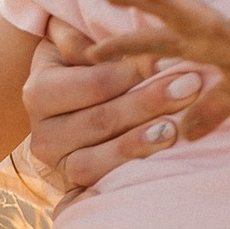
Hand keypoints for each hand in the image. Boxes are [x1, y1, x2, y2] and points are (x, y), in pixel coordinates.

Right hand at [20, 23, 213, 197]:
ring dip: (139, 144)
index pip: (93, 84)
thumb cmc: (79, 67)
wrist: (64, 112)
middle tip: (190, 86)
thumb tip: (94, 48)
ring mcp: (59, 166)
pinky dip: (129, 176)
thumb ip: (77, 39)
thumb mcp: (70, 44)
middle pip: (100, 121)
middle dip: (149, 103)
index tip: (170, 58)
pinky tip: (159, 164)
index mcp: (40, 92)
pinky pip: (102, 187)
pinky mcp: (75, 189)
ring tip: (175, 129)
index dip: (132, 72)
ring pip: (97, 161)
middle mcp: (43, 133)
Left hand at [95, 0, 229, 118]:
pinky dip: (228, 35)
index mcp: (205, 44)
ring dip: (171, 3)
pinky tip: (216, 27)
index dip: (123, 46)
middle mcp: (214, 33)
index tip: (88, 52)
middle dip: (137, 5)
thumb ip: (211, 109)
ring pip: (197, 16)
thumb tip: (186, 134)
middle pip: (168, 18)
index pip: (156, 43)